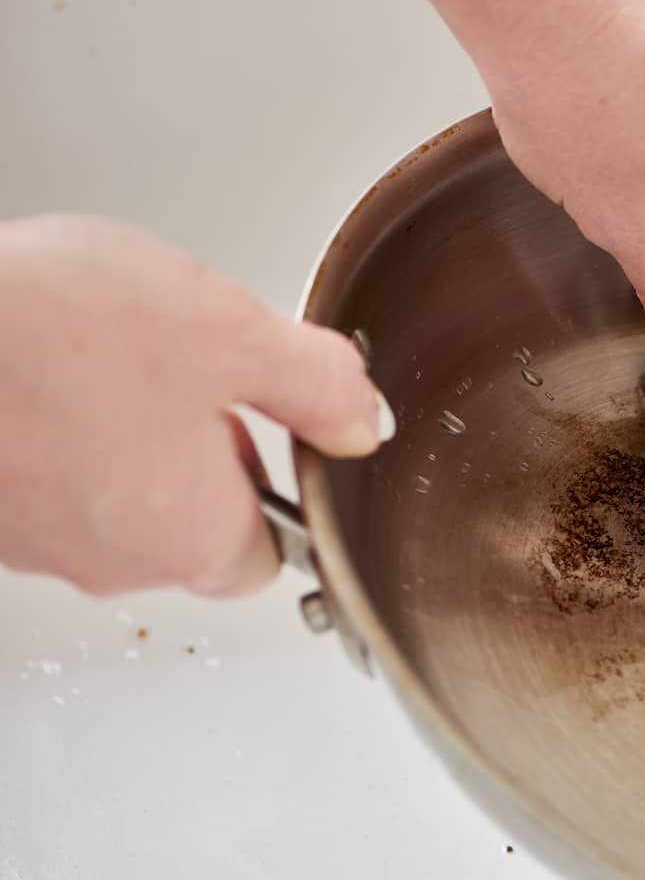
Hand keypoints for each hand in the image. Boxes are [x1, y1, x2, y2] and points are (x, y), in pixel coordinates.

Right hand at [0, 215, 393, 596]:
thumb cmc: (51, 330)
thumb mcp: (230, 334)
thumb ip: (317, 386)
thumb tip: (366, 422)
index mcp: (189, 535)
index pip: (267, 557)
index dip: (281, 491)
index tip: (276, 429)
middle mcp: (105, 559)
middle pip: (189, 525)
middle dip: (202, 449)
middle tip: (192, 368)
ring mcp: (30, 536)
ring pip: (111, 497)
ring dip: (127, 431)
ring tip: (109, 352)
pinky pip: (46, 474)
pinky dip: (59, 426)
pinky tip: (48, 362)